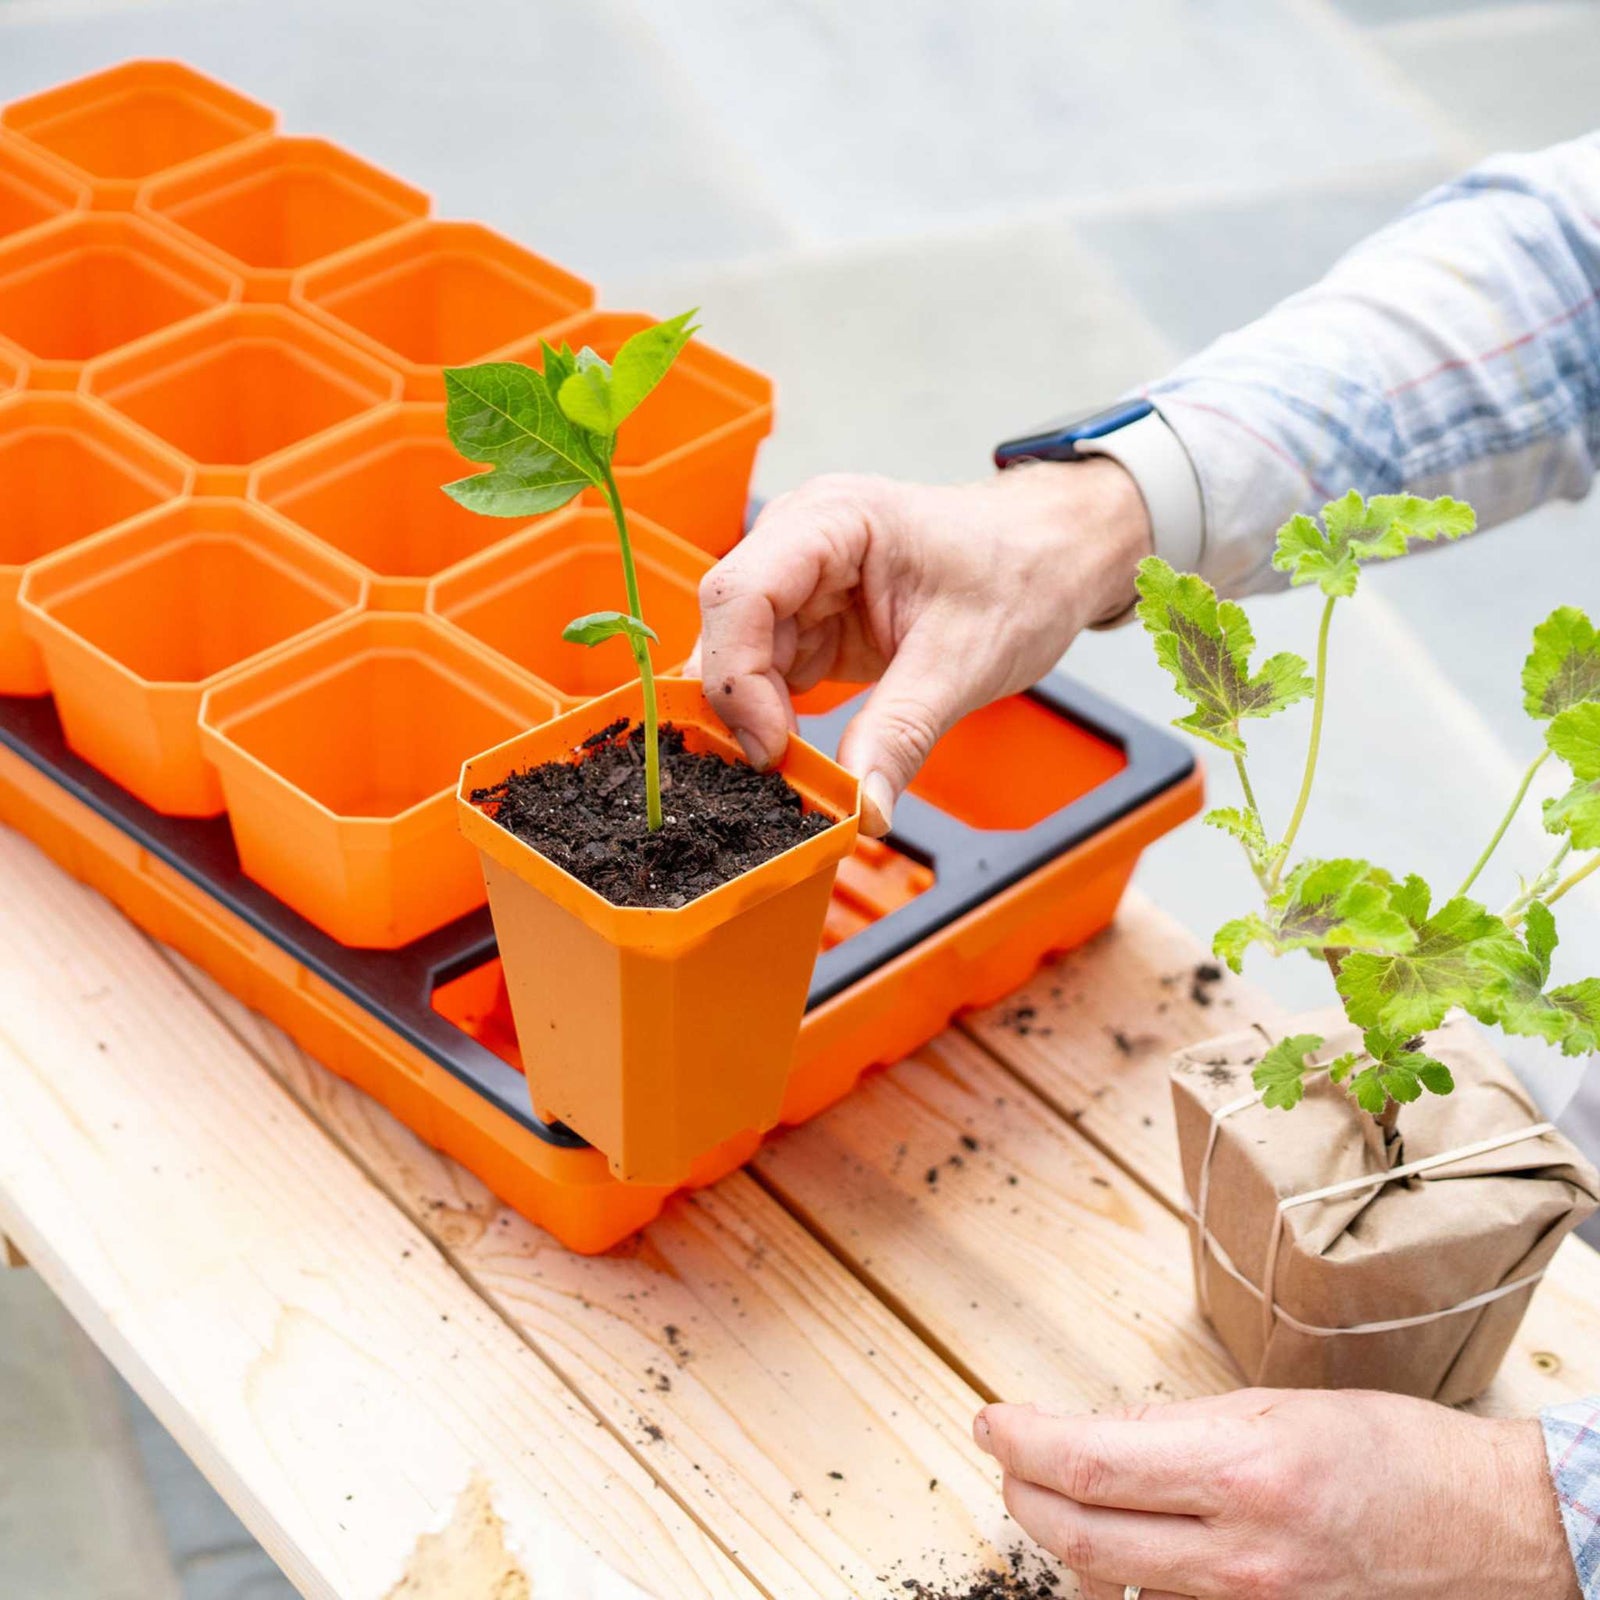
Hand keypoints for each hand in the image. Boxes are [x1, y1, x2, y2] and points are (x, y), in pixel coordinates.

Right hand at [693, 459, 1150, 834]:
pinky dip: (777, 719)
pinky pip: (768, 675)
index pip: (740, 593)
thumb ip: (903, 733)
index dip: (737, 677)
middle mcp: (800, 541)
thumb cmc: (1021, 572)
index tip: (773, 748)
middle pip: (726, 626)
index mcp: (831, 520)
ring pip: (739, 658)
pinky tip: (799, 755)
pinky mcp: (811, 623)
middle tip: (780, 774)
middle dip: (741, 704)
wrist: (1056, 557)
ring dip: (757, 717)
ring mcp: (802, 583)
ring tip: (797, 771)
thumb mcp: (964, 661)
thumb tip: (863, 810)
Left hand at [974, 1387, 1577, 1599]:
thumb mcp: (1274, 1409)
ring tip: (1054, 1489)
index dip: (1021, 1442)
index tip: (992, 1420)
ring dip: (1066, 1533)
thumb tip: (1098, 1434)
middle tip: (1007, 1456)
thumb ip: (1179, 1428)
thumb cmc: (1392, 1455)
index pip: (1087, 1464)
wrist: (1484, 1532)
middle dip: (1021, 1493)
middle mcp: (1239, 1556)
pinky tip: (1119, 1540)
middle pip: (1079, 1536)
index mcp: (1240, 1474)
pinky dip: (1125, 1574)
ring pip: (1112, 1580)